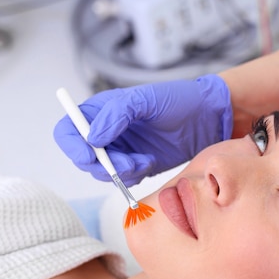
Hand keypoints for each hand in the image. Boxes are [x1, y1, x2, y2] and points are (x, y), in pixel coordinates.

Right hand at [54, 75, 232, 185]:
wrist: (209, 119)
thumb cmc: (179, 101)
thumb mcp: (147, 99)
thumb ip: (118, 113)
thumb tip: (92, 136)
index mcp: (102, 110)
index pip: (68, 130)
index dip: (72, 146)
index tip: (90, 156)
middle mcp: (107, 130)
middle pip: (83, 157)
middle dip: (103, 165)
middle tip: (129, 163)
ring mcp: (121, 149)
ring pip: (103, 172)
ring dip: (121, 172)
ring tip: (145, 161)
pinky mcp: (137, 164)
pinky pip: (123, 179)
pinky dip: (133, 176)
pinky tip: (151, 162)